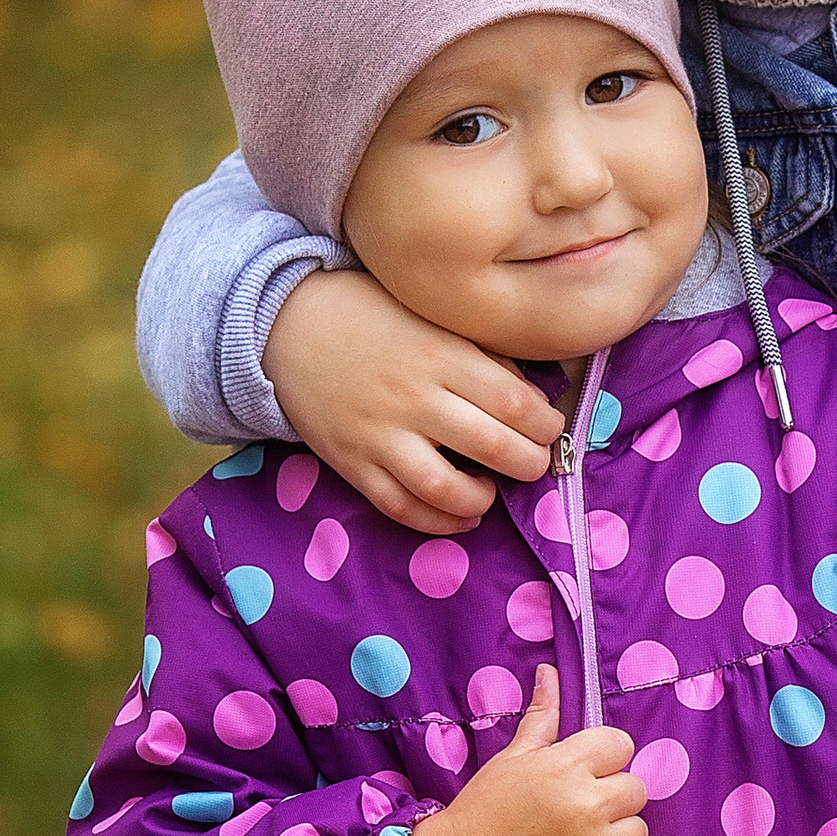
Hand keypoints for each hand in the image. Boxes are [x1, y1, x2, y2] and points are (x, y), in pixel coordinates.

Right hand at [265, 267, 561, 531]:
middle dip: (528, 463)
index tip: (549, 427)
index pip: (514, 402)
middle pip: (492, 445)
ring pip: (445, 487)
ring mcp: (380, 435)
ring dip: (482, 498)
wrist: (287, 323)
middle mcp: (413, 397)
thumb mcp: (432, 315)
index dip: (545, 424)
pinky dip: (437, 522)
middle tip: (533, 462)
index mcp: (441, 355)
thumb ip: (480, 351)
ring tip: (490, 489)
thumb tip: (530, 395)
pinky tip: (460, 514)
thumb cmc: (371, 313)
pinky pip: (400, 507)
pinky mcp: (351, 462)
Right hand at [397, 669, 647, 835]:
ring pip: (638, 828)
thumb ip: (542, 717)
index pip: (621, 744)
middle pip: (636, 788)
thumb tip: (550, 672)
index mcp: (565, 766)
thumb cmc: (485, 808)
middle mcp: (586, 804)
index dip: (605, 756)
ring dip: (617, 831)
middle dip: (612, 794)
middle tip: (579, 806)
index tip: (584, 770)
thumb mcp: (512, 758)